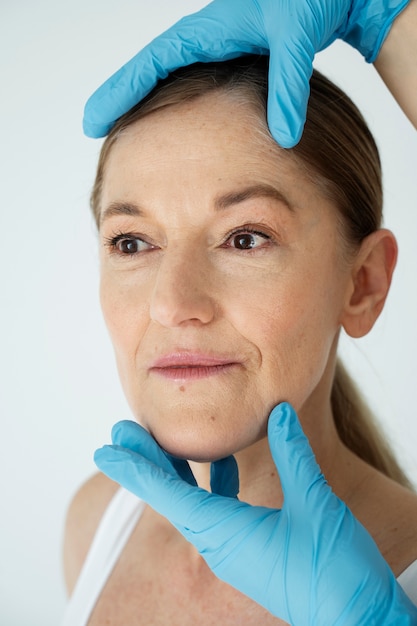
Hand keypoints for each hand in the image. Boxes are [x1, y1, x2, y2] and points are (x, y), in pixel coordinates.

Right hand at [83, 0, 409, 145]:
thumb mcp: (297, 36)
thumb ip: (288, 87)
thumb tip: (282, 138)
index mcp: (206, 31)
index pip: (149, 64)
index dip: (119, 92)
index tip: (92, 119)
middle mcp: (203, 38)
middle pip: (147, 71)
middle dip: (120, 97)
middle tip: (94, 127)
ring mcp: (215, 48)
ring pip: (166, 76)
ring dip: (142, 99)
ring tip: (122, 128)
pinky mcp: (230, 57)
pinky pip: (188, 80)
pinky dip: (171, 99)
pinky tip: (170, 122)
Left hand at [94, 403, 416, 624]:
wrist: (358, 620)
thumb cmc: (335, 571)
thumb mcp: (316, 504)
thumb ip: (294, 453)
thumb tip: (279, 412)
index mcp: (226, 533)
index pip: (168, 494)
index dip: (135, 467)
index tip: (106, 448)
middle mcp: (220, 543)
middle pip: (171, 496)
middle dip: (145, 461)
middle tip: (120, 431)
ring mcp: (233, 550)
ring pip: (193, 503)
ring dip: (176, 471)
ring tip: (162, 441)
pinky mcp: (249, 552)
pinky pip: (218, 511)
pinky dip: (214, 484)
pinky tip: (224, 465)